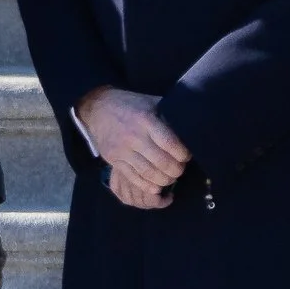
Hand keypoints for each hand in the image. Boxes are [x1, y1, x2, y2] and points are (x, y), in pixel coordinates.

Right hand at [78, 87, 186, 210]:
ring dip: (165, 180)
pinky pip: (134, 179)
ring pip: (149, 174)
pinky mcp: (114, 161)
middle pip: (162, 162)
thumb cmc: (131, 104)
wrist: (98, 108)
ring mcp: (122, 151)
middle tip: (181, 168)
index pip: (170, 143)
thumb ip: (168, 115)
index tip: (187, 155)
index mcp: (146, 120)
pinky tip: (157, 185)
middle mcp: (134, 136)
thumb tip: (190, 127)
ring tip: (171, 177)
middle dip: (177, 170)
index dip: (183, 154)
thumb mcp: (151, 102)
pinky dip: (149, 186)